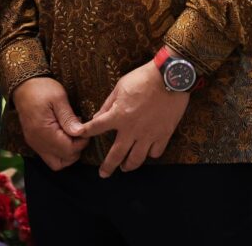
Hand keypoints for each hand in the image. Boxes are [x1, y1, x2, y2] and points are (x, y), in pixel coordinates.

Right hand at [12, 77, 87, 170]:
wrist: (23, 86)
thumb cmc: (42, 89)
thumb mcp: (58, 97)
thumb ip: (68, 117)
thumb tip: (79, 133)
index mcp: (44, 131)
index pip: (69, 149)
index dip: (81, 142)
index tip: (85, 129)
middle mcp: (38, 142)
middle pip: (64, 160)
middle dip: (76, 148)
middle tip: (79, 131)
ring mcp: (35, 144)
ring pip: (56, 163)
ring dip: (68, 153)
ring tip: (72, 135)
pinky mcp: (34, 143)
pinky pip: (49, 156)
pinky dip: (59, 152)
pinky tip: (63, 136)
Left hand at [76, 61, 190, 176]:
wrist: (170, 77)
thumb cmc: (143, 78)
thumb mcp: (120, 86)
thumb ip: (108, 104)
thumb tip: (98, 116)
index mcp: (119, 115)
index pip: (96, 128)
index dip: (86, 132)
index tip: (80, 136)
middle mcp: (132, 129)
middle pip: (116, 155)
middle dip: (108, 166)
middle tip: (103, 174)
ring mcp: (149, 134)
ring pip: (136, 159)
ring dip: (128, 166)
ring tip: (124, 168)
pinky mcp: (164, 134)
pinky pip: (155, 152)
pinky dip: (150, 154)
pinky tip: (147, 152)